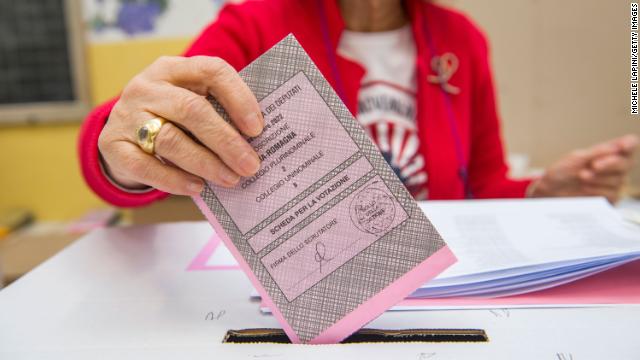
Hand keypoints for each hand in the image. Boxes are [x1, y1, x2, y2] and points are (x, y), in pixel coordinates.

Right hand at [98, 56, 263, 195]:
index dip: (238, 98)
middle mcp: (147, 87)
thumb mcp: (192, 101)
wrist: (124, 132)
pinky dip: (174, 179)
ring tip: (230, 179)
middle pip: (191, 110)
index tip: (257, 128)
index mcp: (173, 69)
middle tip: (250, 165)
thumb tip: (256, 143)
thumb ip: (219, 112)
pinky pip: (145, 165)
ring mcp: (126, 115)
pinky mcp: (113, 145)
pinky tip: (197, 187)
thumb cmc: (172, 118)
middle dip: (226, 141)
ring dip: (205, 163)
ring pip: (170, 140)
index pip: (211, 71)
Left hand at [529, 134, 638, 202]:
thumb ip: (596, 153)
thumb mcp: (575, 159)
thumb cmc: (561, 173)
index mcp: (607, 153)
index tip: (622, 147)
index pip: (628, 145)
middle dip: (609, 164)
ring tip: (581, 177)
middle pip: (625, 163)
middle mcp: (614, 167)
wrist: (549, 193)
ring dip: (598, 178)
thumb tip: (616, 148)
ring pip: (618, 180)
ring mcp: (613, 183)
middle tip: (592, 166)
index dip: (629, 145)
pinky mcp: (609, 199)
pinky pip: (612, 194)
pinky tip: (584, 188)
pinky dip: (597, 189)